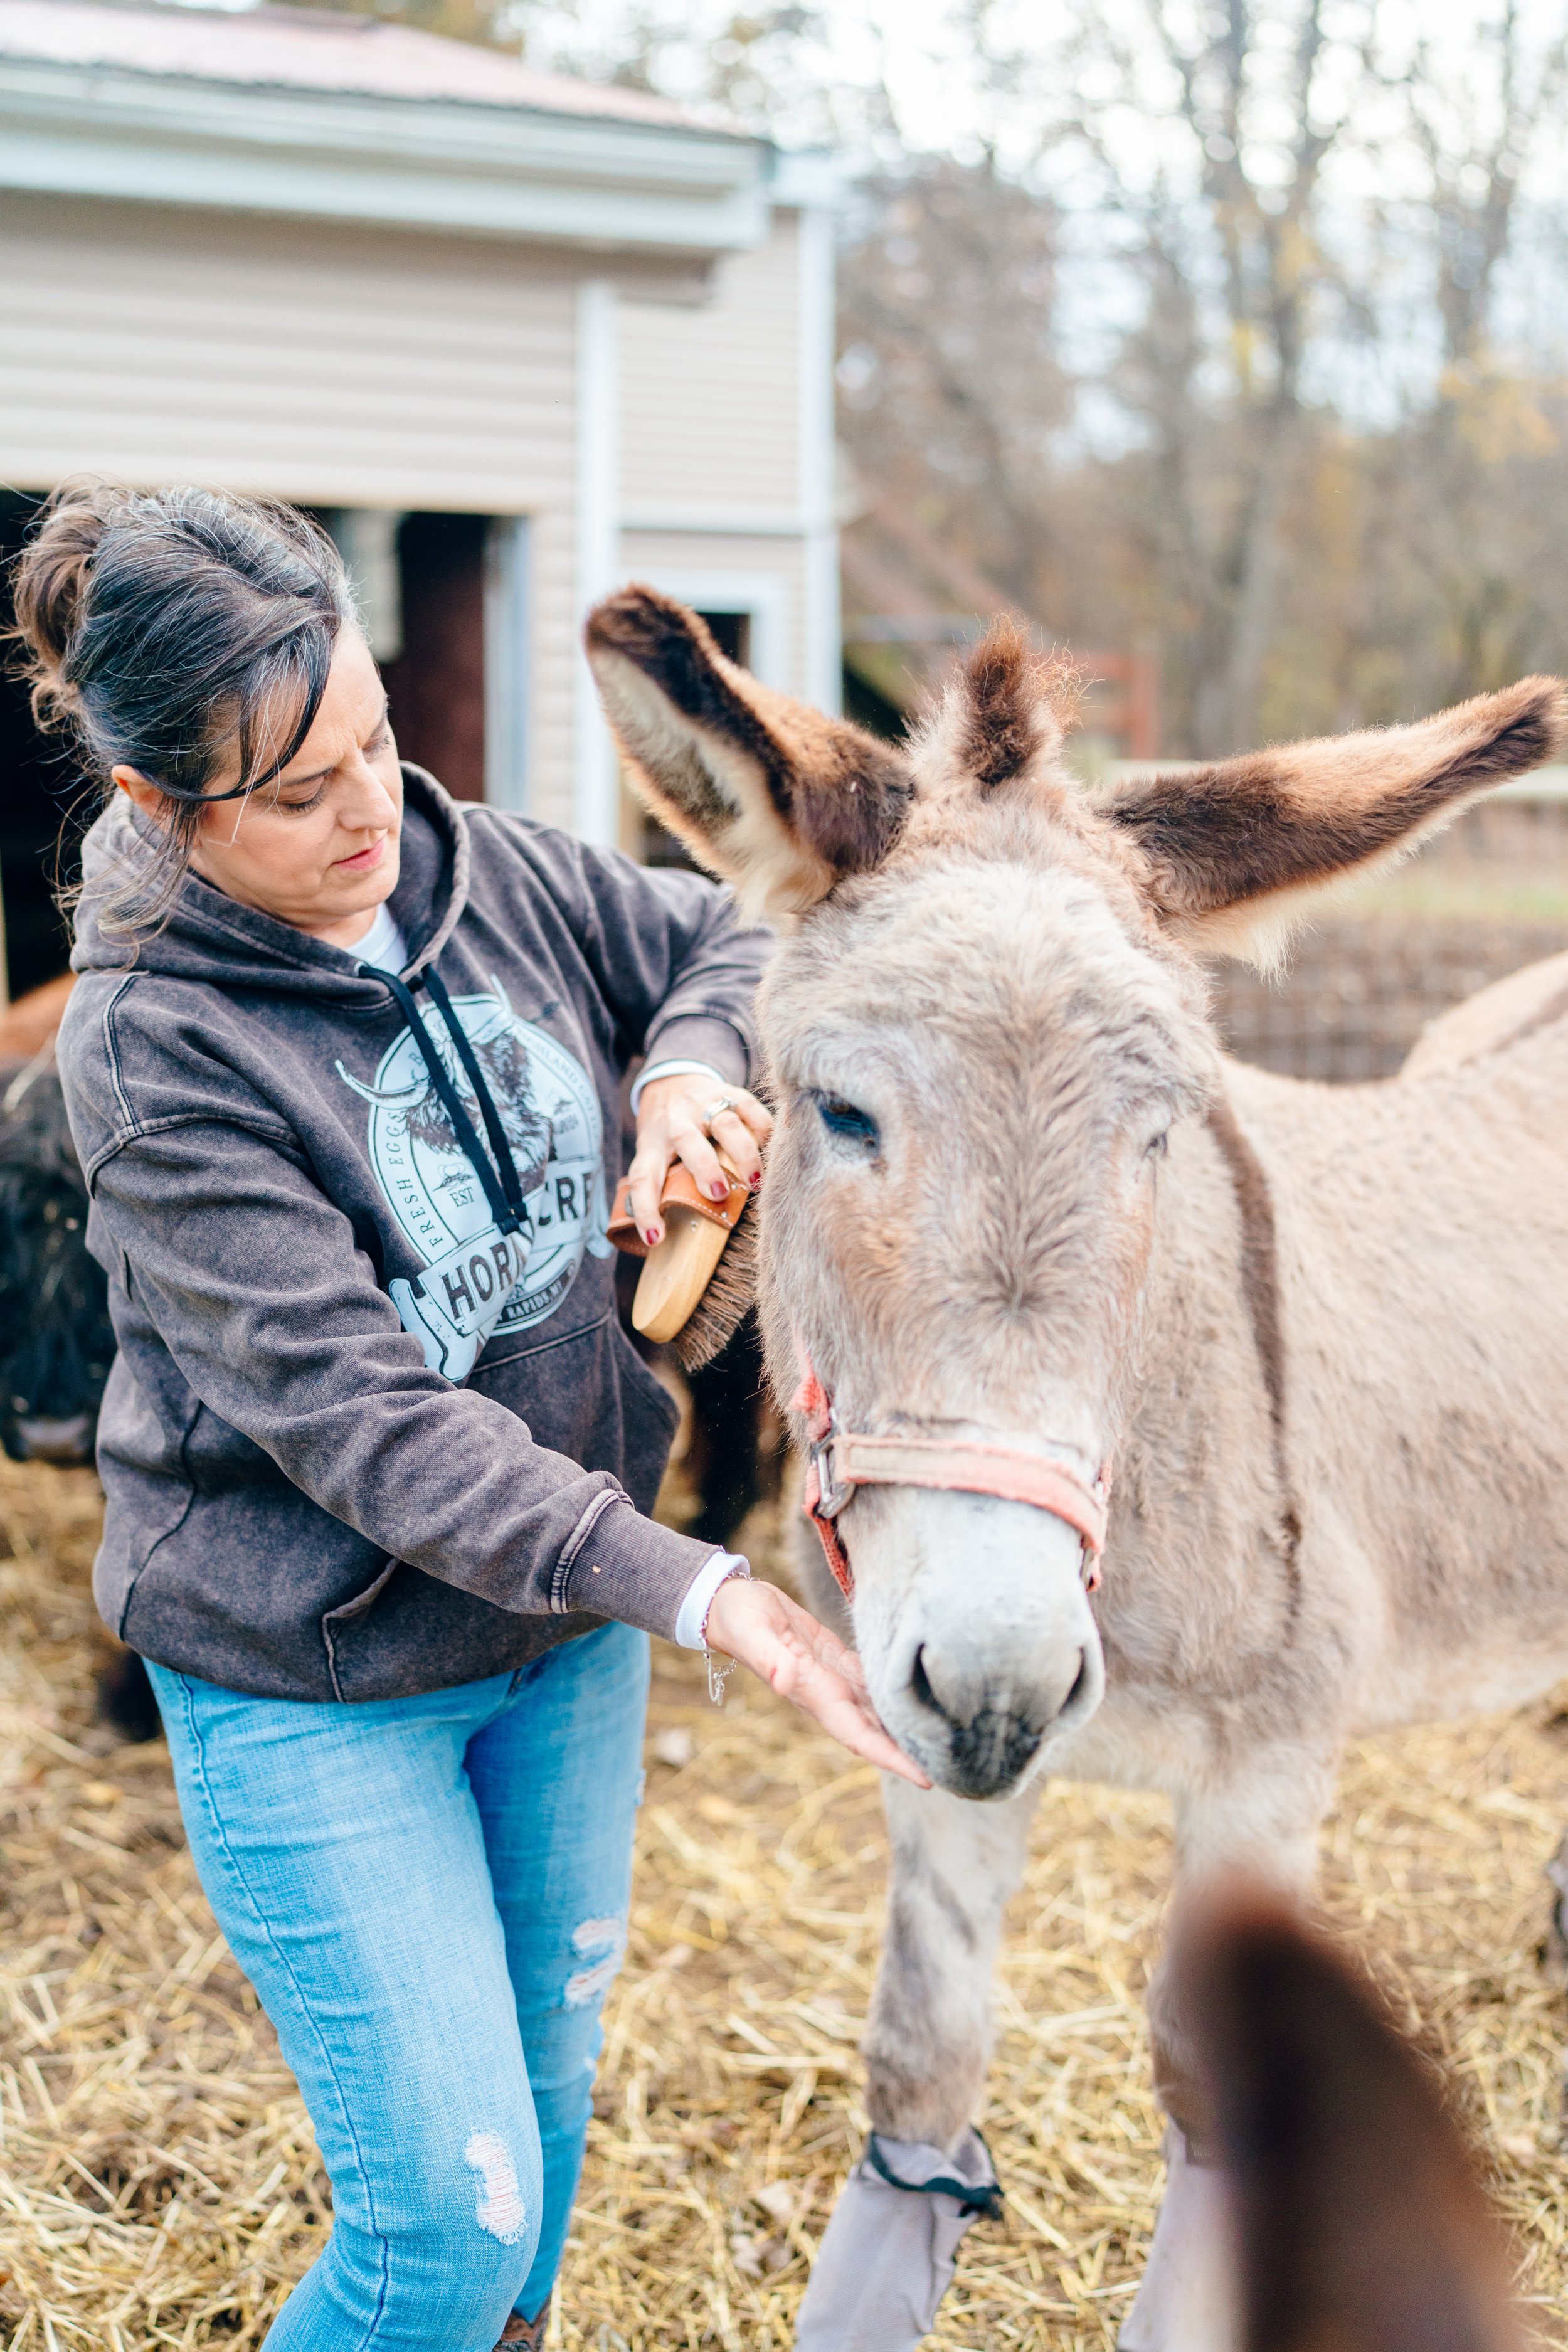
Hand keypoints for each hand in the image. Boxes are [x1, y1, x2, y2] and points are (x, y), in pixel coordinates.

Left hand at [628, 1072, 772, 1245]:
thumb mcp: (653, 1154)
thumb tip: (664, 1240)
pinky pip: (750, 1108)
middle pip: (686, 1139)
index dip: (645, 1209)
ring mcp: (703, 1104)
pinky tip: (771, 1150)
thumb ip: (661, 1185)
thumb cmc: (664, 1134)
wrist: (671, 1081)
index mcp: (651, 1144)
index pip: (643, 1176)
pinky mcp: (729, 1092)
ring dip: (742, 1153)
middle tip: (719, 1194)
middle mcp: (676, 1122)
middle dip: (705, 1167)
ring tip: (755, 1182)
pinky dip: (763, 1130)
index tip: (656, 1238)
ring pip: (725, 1123)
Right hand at [703, 1577, 930, 1787]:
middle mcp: (827, 1693)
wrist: (729, 1604)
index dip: (890, 1758)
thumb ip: (769, 1657)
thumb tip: (784, 1682)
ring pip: (875, 1712)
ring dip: (903, 1729)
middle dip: (908, 1753)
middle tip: (954, 1769)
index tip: (925, 1779)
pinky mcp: (834, 1658)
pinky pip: (869, 1684)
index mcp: (814, 1693)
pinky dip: (892, 1697)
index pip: (858, 1735)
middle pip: (875, 1732)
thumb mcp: (752, 1632)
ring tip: (943, 1741)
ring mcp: (831, 1678)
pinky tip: (915, 1699)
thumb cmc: (739, 1618)